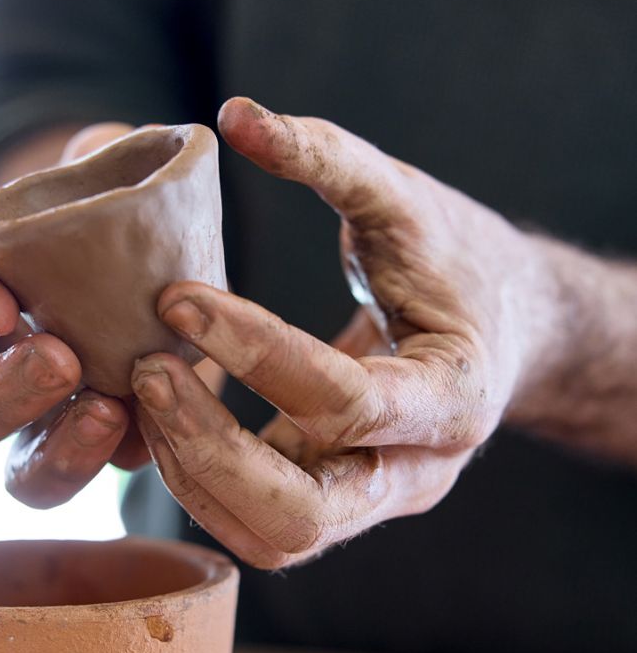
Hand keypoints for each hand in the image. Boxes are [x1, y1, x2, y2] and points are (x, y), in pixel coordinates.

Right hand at [0, 123, 148, 507]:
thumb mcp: (102, 171)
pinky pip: (109, 472)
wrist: (177, 252)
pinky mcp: (123, 444)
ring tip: (107, 410)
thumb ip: (95, 158)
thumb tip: (98, 150)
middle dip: (0, 396)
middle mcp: (0, 372)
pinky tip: (159, 424)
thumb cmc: (121, 206)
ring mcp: (58, 423)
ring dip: (58, 452)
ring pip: (23, 475)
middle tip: (57, 357)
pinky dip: (130, 454)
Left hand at [131, 96, 555, 568]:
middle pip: (302, 514)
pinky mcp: (340, 502)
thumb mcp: (404, 197)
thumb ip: (329, 155)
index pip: (343, 401)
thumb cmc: (457, 258)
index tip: (177, 294)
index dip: (253, 350)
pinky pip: (261, 526)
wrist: (506, 324)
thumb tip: (235, 114)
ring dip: (195, 475)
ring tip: (145, 388)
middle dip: (210, 450)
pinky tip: (165, 413)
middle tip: (148, 371)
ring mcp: (378, 500)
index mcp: (452, 397)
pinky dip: (201, 483)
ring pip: (274, 538)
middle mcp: (419, 472)